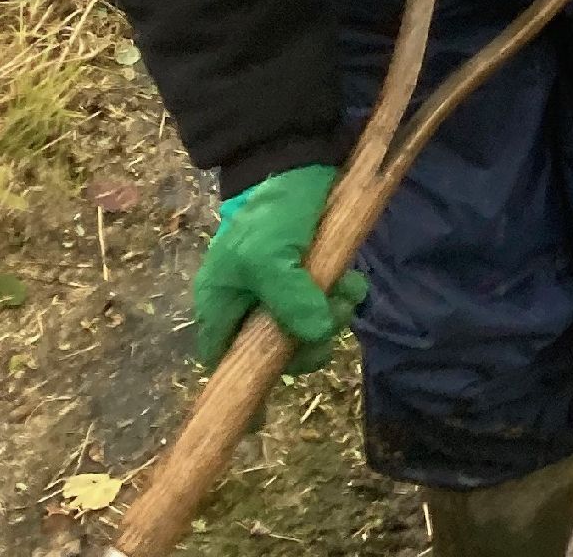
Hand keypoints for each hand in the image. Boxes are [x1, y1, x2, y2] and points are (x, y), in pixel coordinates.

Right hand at [189, 165, 367, 371]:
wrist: (291, 155)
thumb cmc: (269, 211)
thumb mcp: (270, 256)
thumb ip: (289, 301)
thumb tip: (312, 336)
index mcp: (220, 306)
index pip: (225, 365)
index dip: (244, 390)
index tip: (263, 418)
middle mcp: (247, 303)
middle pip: (276, 350)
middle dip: (308, 340)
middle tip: (330, 314)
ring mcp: (280, 286)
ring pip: (307, 325)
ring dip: (331, 313)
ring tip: (345, 289)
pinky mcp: (309, 270)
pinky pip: (326, 299)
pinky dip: (342, 295)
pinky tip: (352, 281)